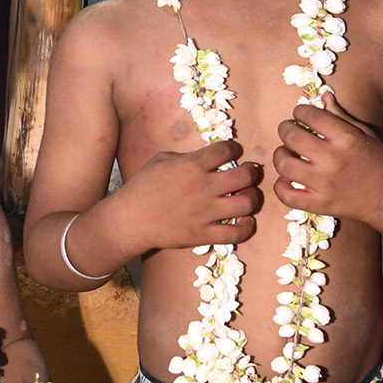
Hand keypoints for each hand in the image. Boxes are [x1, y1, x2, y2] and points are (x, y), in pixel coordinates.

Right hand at [120, 140, 262, 252]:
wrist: (130, 219)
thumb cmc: (142, 186)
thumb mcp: (161, 160)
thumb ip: (186, 156)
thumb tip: (206, 158)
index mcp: (192, 165)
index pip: (226, 150)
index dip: (234, 148)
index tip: (235, 152)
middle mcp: (203, 187)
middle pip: (244, 176)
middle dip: (252, 172)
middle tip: (250, 172)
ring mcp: (206, 213)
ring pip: (246, 203)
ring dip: (251, 197)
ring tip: (247, 195)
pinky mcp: (204, 234)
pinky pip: (237, 233)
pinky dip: (246, 226)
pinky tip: (244, 220)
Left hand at [272, 92, 382, 227]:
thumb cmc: (379, 161)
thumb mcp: (366, 134)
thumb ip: (341, 115)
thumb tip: (323, 95)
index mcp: (347, 138)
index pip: (310, 115)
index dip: (300, 111)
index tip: (300, 115)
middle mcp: (334, 159)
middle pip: (291, 137)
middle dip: (285, 129)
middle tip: (289, 131)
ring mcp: (325, 184)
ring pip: (284, 164)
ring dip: (280, 155)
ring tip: (287, 153)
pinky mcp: (320, 204)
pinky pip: (286, 195)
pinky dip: (280, 186)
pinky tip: (287, 179)